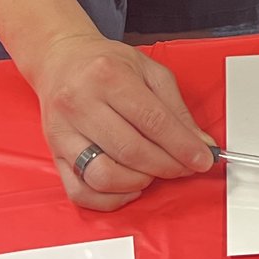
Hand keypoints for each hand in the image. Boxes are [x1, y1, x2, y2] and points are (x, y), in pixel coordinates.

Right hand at [26, 33, 213, 210]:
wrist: (61, 60)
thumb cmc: (107, 64)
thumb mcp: (149, 71)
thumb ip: (176, 108)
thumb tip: (200, 143)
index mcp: (108, 76)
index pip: (153, 121)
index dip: (182, 145)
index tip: (203, 159)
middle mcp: (80, 104)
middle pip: (131, 150)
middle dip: (167, 166)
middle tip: (185, 167)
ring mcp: (63, 132)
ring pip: (104, 175)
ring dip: (139, 182)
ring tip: (154, 172)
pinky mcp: (54, 154)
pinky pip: (80, 191)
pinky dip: (110, 198)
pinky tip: (129, 186)